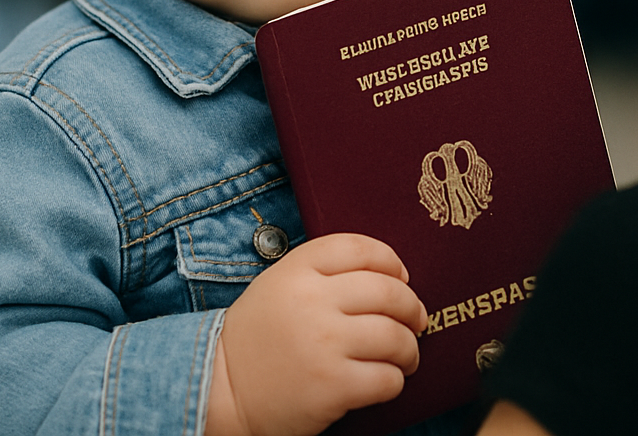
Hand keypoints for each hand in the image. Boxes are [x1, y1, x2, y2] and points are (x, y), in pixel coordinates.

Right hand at [205, 233, 427, 435]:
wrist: (221, 389)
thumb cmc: (259, 338)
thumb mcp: (279, 285)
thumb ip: (323, 273)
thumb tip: (393, 278)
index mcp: (296, 270)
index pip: (360, 249)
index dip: (391, 262)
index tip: (401, 277)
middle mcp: (311, 301)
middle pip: (388, 292)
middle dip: (412, 308)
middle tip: (416, 320)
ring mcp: (323, 343)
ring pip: (396, 337)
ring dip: (409, 349)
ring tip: (405, 356)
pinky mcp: (332, 385)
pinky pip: (388, 378)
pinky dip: (395, 380)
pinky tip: (385, 380)